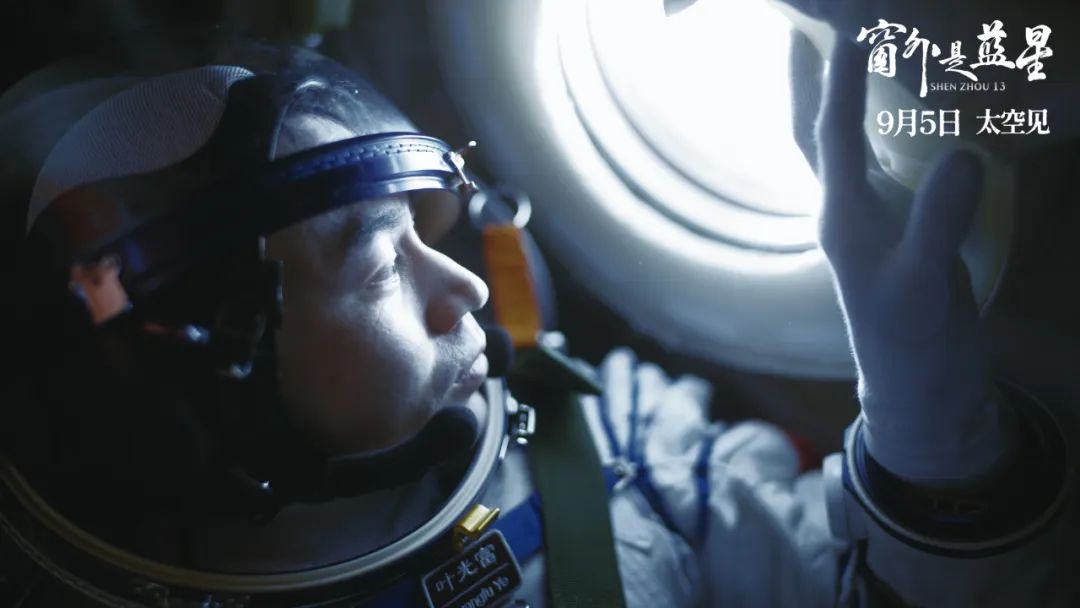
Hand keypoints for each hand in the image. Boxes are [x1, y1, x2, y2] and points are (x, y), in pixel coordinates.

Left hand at [816, 40, 1016, 483]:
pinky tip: (912, 113)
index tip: (846, 30)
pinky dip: (892, 131)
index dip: (838, 81)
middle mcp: (848, 210)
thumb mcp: (924, 286)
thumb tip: (963, 156)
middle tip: (819, 30)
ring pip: (853, 145)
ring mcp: (873, 218)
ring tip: (862, 52)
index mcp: (842, 219)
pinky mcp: (900, 228)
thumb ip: (937, 223)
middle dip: (814, 79)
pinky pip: (888, 165)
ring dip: (850, 98)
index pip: (831, 135)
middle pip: (820, 133)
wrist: (921, 389)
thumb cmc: (912, 342)